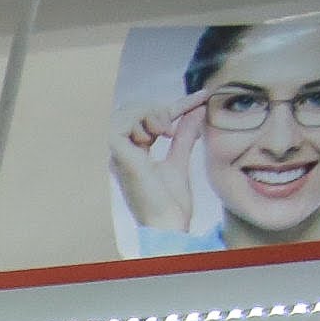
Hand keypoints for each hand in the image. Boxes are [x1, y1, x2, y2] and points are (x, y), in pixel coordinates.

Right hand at [109, 99, 199, 233]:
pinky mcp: (117, 156)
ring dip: (151, 115)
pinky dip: (141, 122)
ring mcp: (116, 154)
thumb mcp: (180, 160)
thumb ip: (184, 135)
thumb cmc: (170, 203)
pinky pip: (121, 122)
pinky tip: (155, 137)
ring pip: (127, 112)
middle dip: (158, 109)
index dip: (178, 105)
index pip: (151, 119)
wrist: (167, 223)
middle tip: (173, 129)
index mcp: (132, 154)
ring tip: (166, 133)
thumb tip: (197, 110)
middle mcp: (120, 152)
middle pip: (133, 109)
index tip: (203, 97)